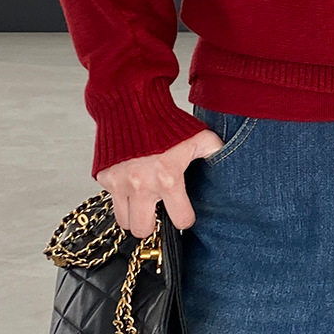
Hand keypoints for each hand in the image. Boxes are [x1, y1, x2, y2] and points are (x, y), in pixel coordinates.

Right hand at [94, 129, 224, 237]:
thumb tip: (229, 161)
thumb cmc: (163, 120)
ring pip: (123, 221)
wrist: (130, 103)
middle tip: (156, 212)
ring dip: (133, 214)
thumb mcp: (198, 136)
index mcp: (168, 179)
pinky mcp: (104, 177)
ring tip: (142, 201)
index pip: (181, 220)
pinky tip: (130, 182)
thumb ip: (214, 152)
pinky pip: (110, 198)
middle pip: (143, 230)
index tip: (184, 212)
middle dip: (151, 225)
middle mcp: (141, 185)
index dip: (185, 218)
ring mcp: (119, 183)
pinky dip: (120, 195)